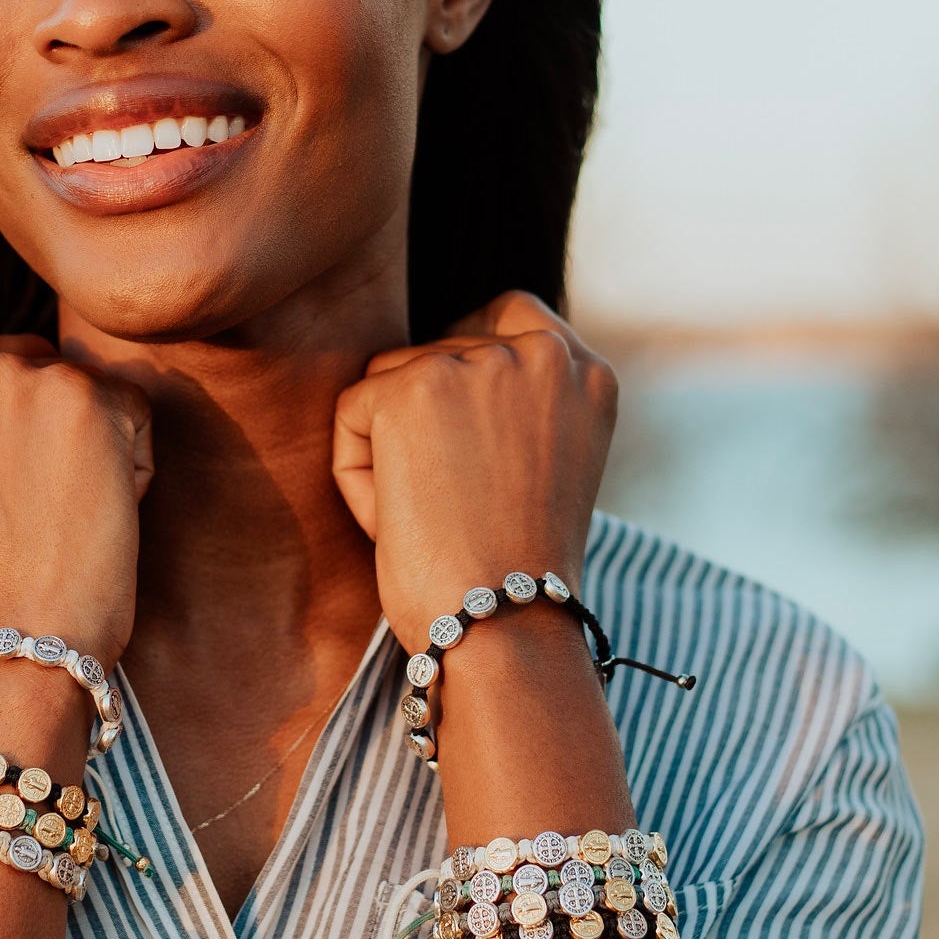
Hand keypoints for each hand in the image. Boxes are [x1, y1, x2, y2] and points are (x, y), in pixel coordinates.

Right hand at [0, 321, 152, 662]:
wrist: (10, 642)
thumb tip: (27, 373)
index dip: (2, 412)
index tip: (3, 476)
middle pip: (29, 358)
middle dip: (47, 419)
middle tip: (33, 505)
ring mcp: (9, 376)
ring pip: (83, 384)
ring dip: (91, 442)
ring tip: (59, 512)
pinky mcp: (79, 393)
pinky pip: (134, 410)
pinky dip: (133, 464)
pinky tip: (95, 515)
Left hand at [332, 291, 616, 651]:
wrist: (505, 623)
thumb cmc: (518, 574)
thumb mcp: (547, 470)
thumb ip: (518, 411)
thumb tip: (443, 372)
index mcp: (588, 374)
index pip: (512, 315)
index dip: (469, 353)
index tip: (455, 414)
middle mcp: (540, 354)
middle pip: (437, 352)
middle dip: (423, 423)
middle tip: (455, 509)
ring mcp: (476, 364)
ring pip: (388, 381)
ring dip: (388, 449)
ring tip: (432, 519)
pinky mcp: (412, 388)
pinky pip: (351, 415)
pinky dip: (356, 474)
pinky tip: (398, 520)